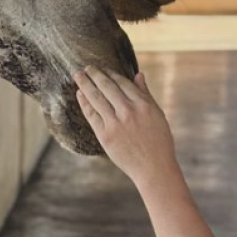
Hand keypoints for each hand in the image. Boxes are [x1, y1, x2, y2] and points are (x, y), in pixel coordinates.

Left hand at [73, 66, 176, 184]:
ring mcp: (116, 123)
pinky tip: (80, 94)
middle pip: (107, 87)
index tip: (103, 69)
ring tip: (78, 75)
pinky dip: (84, 102)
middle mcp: (129, 111)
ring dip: (85, 84)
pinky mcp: (106, 135)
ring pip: (96, 98)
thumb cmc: (159, 142)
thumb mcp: (158, 114)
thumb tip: (139, 74)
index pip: (122, 83)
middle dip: (95, 74)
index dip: (110, 74)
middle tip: (86, 67)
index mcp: (143, 104)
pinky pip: (91, 114)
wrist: (154, 168)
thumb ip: (146, 94)